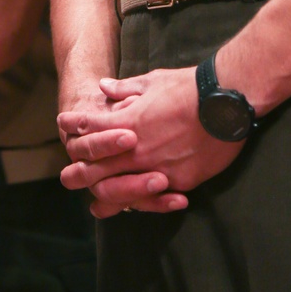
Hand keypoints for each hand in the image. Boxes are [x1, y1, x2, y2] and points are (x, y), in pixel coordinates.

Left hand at [58, 67, 245, 216]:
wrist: (225, 103)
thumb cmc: (189, 87)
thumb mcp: (153, 82)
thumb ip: (126, 90)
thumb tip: (103, 88)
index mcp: (127, 122)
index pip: (89, 127)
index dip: (74, 125)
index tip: (64, 125)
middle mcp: (135, 149)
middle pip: (95, 167)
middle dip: (77, 172)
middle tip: (66, 177)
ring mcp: (154, 168)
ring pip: (118, 190)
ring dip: (102, 197)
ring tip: (94, 206)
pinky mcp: (177, 181)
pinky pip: (151, 199)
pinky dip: (138, 204)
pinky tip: (131, 209)